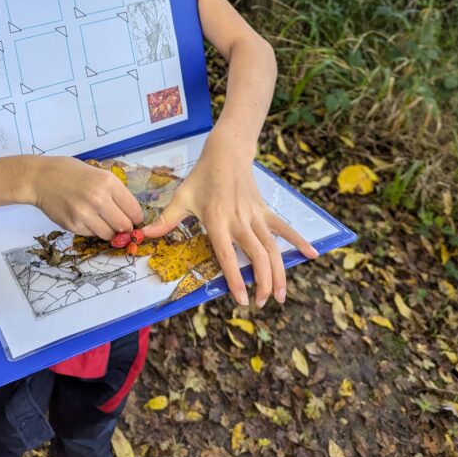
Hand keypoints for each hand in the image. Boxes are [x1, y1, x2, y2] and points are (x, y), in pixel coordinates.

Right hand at [27, 156, 142, 239]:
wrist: (40, 178)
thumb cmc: (70, 172)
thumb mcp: (98, 174)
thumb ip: (115, 192)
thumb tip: (131, 213)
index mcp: (108, 182)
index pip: (134, 210)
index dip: (136, 218)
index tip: (134, 219)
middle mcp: (98, 199)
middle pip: (124, 226)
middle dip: (124, 227)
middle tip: (119, 224)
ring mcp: (85, 214)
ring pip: (109, 235)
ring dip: (109, 231)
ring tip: (101, 220)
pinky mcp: (73, 225)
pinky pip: (92, 234)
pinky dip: (92, 230)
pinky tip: (85, 218)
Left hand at [142, 122, 317, 306]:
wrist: (226, 152)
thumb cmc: (201, 177)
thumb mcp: (181, 197)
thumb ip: (166, 220)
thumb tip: (145, 235)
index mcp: (217, 220)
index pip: (227, 255)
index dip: (235, 278)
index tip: (241, 300)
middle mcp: (239, 220)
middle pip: (256, 255)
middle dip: (262, 282)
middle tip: (261, 304)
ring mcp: (255, 216)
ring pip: (272, 247)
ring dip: (279, 272)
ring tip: (281, 296)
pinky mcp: (265, 210)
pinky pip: (284, 228)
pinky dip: (299, 240)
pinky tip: (313, 255)